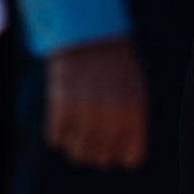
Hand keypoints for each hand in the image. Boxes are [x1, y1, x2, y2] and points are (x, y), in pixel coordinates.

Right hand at [45, 37, 147, 168]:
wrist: (90, 33)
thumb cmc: (116, 63)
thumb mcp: (137, 90)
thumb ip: (133, 124)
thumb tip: (125, 156)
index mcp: (136, 114)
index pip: (131, 159)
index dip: (123, 150)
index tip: (118, 138)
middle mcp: (112, 119)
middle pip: (102, 160)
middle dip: (99, 146)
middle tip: (96, 125)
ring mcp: (85, 116)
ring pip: (78, 154)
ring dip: (77, 141)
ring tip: (80, 120)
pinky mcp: (61, 109)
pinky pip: (55, 139)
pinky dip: (58, 130)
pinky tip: (65, 113)